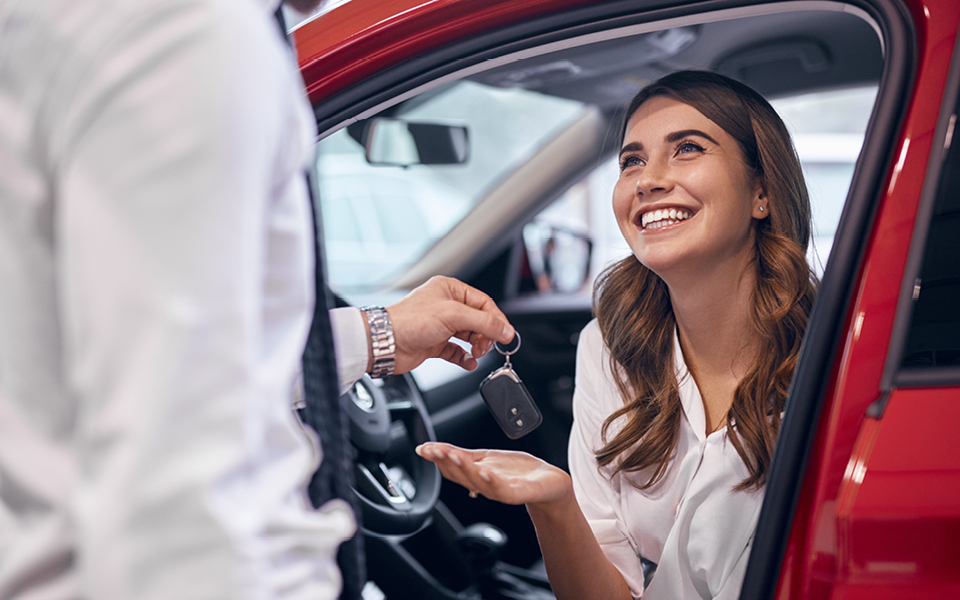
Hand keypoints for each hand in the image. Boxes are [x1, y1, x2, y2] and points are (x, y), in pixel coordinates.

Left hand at [385, 276, 514, 374]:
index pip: (483, 303)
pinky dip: (465, 358)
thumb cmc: (409, 321)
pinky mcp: (434, 343)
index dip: (497, 319)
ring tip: (477, 353)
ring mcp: (440, 326)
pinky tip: (469, 362)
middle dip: (486, 335)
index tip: (507, 335)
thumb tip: (506, 330)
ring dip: (477, 347)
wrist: (384, 343)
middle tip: (487, 346)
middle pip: (478, 320)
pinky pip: (457, 351)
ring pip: (469, 336)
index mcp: (450, 289)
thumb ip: (483, 322)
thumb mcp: (453, 316)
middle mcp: (445, 306)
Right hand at [415, 442, 571, 506]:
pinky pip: (502, 488)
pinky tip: (484, 470)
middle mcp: (484, 486)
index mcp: (475, 477)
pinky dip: (491, 480)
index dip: (437, 458)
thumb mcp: (484, 458)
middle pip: (461, 476)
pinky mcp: (518, 493)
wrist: (548, 483)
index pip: (451, 468)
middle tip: (434, 449)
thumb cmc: (517, 471)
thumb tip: (431, 448)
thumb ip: (461, 455)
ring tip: (453, 455)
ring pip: (477, 482)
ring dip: (464, 468)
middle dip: (446, 462)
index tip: (424, 448)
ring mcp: (501, 491)